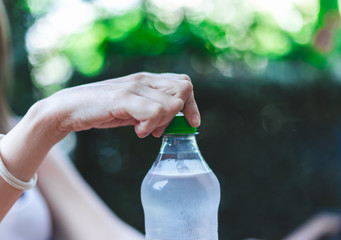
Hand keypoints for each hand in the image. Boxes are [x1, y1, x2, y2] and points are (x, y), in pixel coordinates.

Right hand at [43, 72, 199, 138]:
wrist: (70, 108)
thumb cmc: (103, 109)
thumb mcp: (134, 108)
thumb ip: (153, 109)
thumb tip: (175, 119)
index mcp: (148, 80)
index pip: (184, 84)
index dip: (192, 105)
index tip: (191, 123)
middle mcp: (144, 80)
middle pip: (184, 89)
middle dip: (180, 114)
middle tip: (160, 129)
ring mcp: (134, 88)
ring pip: (172, 104)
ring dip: (162, 123)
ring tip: (143, 130)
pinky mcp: (123, 98)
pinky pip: (154, 112)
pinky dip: (150, 126)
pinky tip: (137, 131)